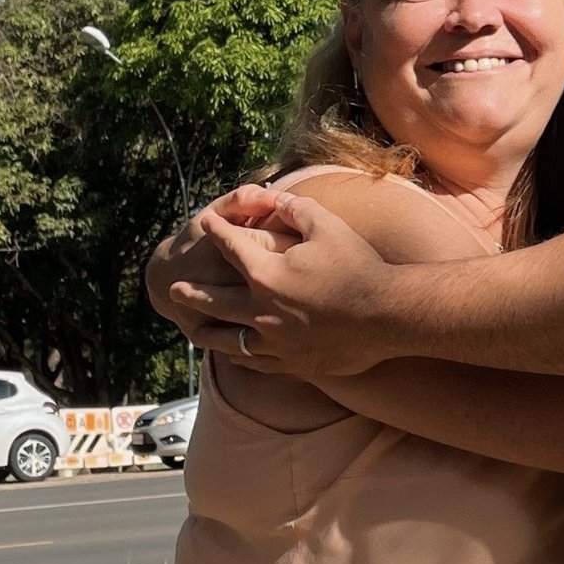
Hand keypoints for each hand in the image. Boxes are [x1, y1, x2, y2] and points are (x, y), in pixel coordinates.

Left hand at [165, 190, 398, 377]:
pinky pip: (255, 362)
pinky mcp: (293, 363)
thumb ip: (295, 210)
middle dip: (193, 291)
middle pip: (215, 300)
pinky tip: (235, 354)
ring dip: (208, 332)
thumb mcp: (327, 225)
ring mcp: (275, 342)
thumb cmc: (360, 267)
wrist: (389, 316)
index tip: (207, 224)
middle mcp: (262, 311)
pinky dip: (240, 356)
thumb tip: (276, 199)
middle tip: (174, 289)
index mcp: (265, 274)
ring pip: (228, 339)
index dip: (217, 231)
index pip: (231, 247)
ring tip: (194, 329)